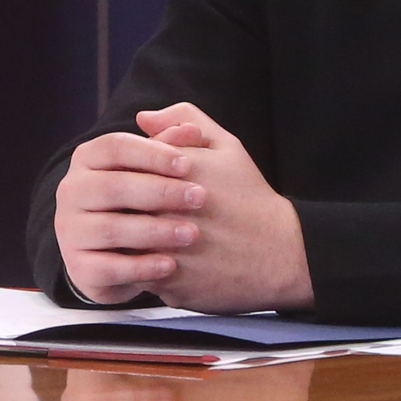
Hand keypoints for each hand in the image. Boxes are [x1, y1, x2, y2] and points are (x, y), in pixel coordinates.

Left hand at [52, 102, 313, 314]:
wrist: (280, 252)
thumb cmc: (249, 196)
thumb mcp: (226, 146)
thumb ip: (184, 120)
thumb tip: (143, 118)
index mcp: (178, 173)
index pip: (125, 169)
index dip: (129, 176)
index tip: (138, 182)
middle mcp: (169, 211)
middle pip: (120, 205)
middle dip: (122, 207)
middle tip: (134, 210)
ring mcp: (167, 250)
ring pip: (122, 242)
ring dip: (124, 239)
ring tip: (138, 236)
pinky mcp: (169, 283)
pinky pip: (136, 274)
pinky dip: (138, 267)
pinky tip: (153, 259)